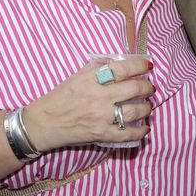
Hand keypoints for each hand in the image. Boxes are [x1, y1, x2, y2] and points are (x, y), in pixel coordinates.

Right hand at [23, 56, 153, 150]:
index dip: (139, 65)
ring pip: (134, 111)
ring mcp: (101, 117)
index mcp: (92, 79)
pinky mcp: (102, 134)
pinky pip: (127, 134)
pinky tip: (145, 129)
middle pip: (134, 89)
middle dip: (147, 87)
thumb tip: (115, 61)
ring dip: (146, 108)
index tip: (148, 66)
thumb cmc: (59, 98)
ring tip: (148, 106)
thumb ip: (96, 67)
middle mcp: (99, 96)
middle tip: (150, 87)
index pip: (123, 68)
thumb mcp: (76, 76)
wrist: (44, 123)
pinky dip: (140, 132)